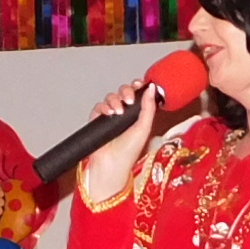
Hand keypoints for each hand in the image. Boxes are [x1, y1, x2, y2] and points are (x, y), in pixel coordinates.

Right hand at [77, 80, 165, 207]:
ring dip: (115, 100)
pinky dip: (104, 107)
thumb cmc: (129, 151)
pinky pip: (99, 106)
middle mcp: (124, 114)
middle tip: (129, 100)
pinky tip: (109, 113)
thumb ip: (149, 107)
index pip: (138, 94)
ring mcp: (110, 116)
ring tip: (118, 111)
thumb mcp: (144, 127)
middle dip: (126, 91)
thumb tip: (152, 88)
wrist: (111, 163)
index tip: (140, 84)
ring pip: (111, 97)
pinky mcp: (97, 119)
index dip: (138, 87)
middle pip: (123, 92)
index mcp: (138, 114)